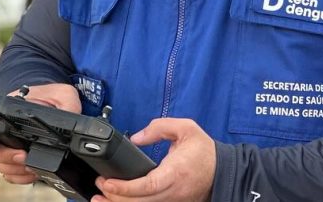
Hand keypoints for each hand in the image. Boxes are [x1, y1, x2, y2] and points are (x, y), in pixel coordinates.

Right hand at [0, 83, 80, 184]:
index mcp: (7, 111)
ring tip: (31, 168)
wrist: (53, 102)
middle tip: (23, 158)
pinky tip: (32, 174)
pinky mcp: (16, 157)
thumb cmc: (54, 95)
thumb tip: (71, 120)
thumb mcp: (63, 94)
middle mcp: (2, 130)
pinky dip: (19, 177)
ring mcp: (7, 145)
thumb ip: (67, 105)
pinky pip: (9, 173)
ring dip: (13, 170)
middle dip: (7, 158)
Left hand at [93, 118, 215, 201]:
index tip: (107, 182)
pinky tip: (120, 201)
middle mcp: (173, 191)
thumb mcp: (186, 128)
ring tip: (101, 199)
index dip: (123, 187)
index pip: (146, 185)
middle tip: (99, 188)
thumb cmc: (205, 151)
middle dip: (115, 197)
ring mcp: (173, 201)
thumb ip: (159, 127)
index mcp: (175, 172)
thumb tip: (136, 137)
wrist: (223, 171)